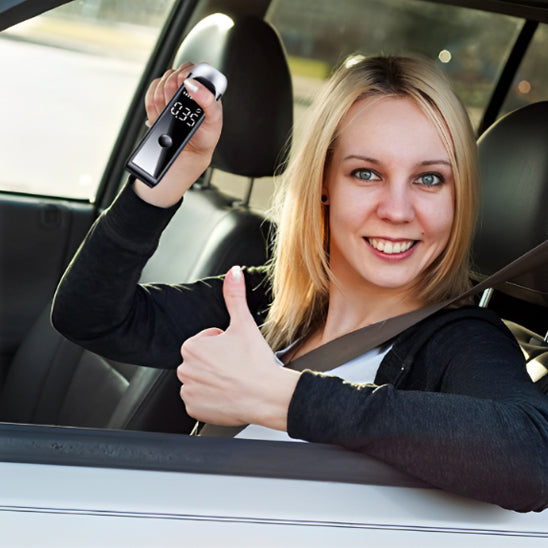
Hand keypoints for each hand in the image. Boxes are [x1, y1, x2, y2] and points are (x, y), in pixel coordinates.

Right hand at [133, 62, 223, 207]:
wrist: (187, 156)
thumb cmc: (204, 139)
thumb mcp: (213, 121)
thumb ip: (208, 100)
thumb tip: (193, 84)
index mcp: (206, 90)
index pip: (198, 68)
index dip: (189, 72)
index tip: (186, 84)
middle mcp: (190, 89)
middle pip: (176, 72)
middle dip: (174, 89)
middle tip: (179, 106)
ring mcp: (173, 94)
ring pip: (162, 81)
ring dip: (164, 98)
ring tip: (172, 114)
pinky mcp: (159, 100)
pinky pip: (151, 91)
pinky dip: (154, 102)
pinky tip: (162, 114)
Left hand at [178, 266, 299, 428]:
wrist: (267, 396)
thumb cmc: (255, 363)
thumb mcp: (244, 323)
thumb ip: (235, 295)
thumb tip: (233, 272)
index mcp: (192, 347)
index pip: (205, 341)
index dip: (223, 344)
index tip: (236, 352)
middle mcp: (184, 369)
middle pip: (201, 361)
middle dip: (217, 362)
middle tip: (237, 366)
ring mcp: (188, 391)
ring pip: (201, 380)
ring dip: (213, 380)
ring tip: (234, 380)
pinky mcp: (194, 409)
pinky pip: (200, 401)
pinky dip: (211, 399)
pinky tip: (228, 395)